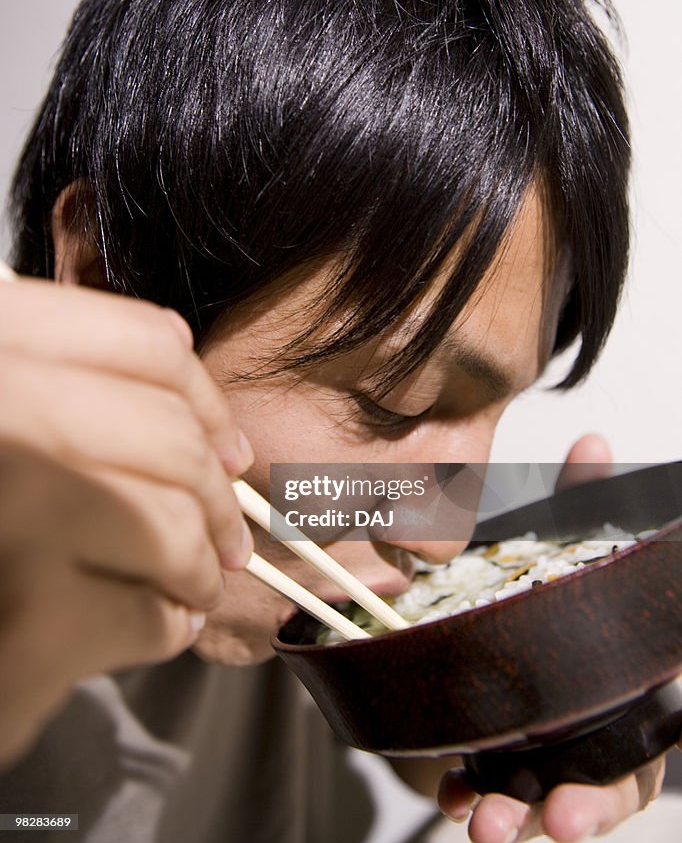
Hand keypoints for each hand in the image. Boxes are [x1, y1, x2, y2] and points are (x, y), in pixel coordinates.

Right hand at [0, 277, 252, 766]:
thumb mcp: (18, 423)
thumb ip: (78, 388)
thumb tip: (196, 399)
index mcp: (3, 345)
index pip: (147, 348)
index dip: (206, 401)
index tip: (227, 446)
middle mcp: (7, 414)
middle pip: (172, 438)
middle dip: (217, 497)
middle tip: (231, 535)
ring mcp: (16, 506)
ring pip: (172, 526)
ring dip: (200, 565)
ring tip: (197, 584)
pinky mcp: (28, 617)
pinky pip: (151, 614)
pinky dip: (171, 625)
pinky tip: (160, 624)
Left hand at [437, 435, 666, 840]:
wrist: (515, 611)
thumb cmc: (559, 582)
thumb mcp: (571, 539)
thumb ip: (584, 500)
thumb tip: (591, 441)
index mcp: (625, 689)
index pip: (640, 752)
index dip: (615, 788)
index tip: (573, 809)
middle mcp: (593, 728)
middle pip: (600, 789)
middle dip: (574, 812)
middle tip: (544, 822)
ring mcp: (547, 745)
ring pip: (542, 797)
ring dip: (513, 816)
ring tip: (479, 822)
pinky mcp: (503, 747)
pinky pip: (490, 784)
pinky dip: (471, 792)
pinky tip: (451, 793)